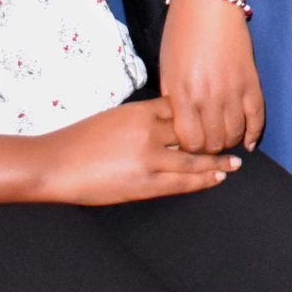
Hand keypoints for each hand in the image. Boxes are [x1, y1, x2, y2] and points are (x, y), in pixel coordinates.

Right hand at [35, 99, 236, 205]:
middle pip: (194, 132)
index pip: (184, 108)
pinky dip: (202, 180)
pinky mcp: (144, 183)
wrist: (54, 164)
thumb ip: (141, 119)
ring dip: (217, 162)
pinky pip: (181, 182)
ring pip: (193, 159)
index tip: (222, 114)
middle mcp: (149, 131)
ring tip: (234, 164)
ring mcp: (149, 158)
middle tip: (237, 139)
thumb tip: (164, 122)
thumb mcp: (114, 118)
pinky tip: (216, 178)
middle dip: (217, 137)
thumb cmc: (79, 140)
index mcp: (141, 110)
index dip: (205, 113)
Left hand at [159, 0, 265, 154]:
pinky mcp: (251, 81)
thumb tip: (180, 127)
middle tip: (206, 142)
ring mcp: (233, 90)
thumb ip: (172, 100)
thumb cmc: (181, 32)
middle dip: (209, 148)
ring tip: (223, 137)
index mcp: (181, 93)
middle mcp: (208, 97)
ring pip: (235, 134)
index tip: (189, 144)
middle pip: (213, 142)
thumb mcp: (166, 69)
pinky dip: (254, 134)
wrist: (209, 1)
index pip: (189, 142)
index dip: (189, 149)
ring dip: (229, 141)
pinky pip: (257, 118)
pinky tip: (248, 142)